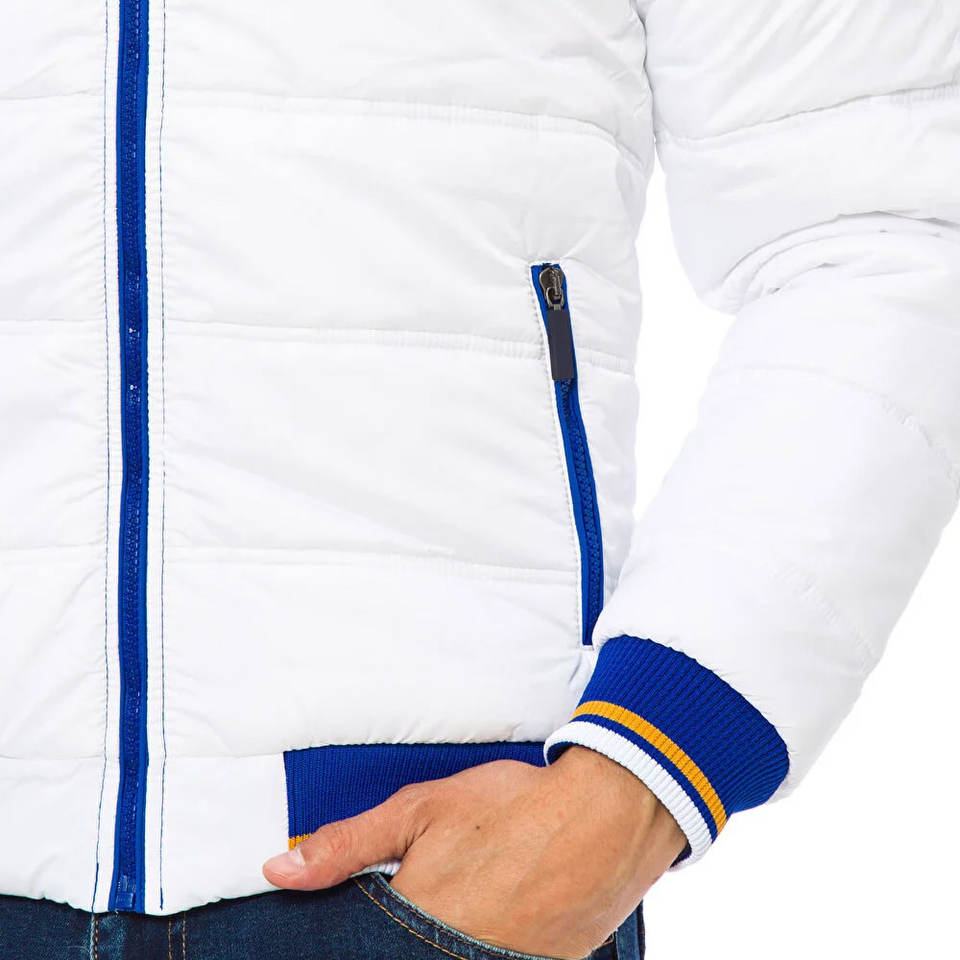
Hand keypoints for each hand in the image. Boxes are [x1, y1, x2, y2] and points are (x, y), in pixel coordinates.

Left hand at [263, 746, 685, 958]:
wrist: (606, 817)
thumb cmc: (510, 806)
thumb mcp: (419, 810)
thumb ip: (346, 846)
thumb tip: (278, 872)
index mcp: (415, 924)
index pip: (360, 948)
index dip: (354, 939)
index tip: (372, 914)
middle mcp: (453, 959)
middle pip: (405, 955)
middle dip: (402, 940)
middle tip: (441, 893)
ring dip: (441, 942)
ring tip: (468, 901)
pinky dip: (482, 947)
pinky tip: (491, 918)